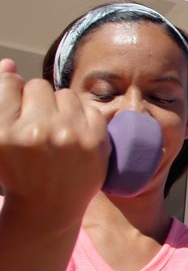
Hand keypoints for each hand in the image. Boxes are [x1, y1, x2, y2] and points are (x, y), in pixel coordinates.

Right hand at [0, 58, 108, 221]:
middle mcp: (35, 132)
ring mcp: (69, 136)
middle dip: (35, 101)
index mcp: (3, 132)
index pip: (9, 84)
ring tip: (55, 131)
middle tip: (37, 125)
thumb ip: (1, 99)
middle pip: (37, 86)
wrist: (48, 207)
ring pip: (63, 93)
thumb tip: (9, 63)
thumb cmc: (18, 169)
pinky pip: (88, 107)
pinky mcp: (95, 141)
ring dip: (59, 107)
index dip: (12, 95)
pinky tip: (73, 136)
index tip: (17, 115)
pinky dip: (81, 118)